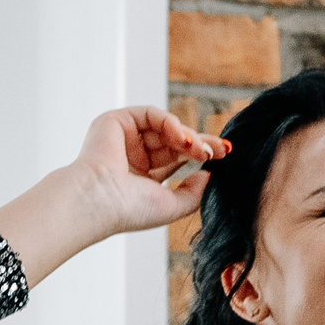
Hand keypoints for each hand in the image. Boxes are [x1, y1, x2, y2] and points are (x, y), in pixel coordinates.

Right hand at [70, 107, 228, 236]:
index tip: (225, 156)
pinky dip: (170, 122)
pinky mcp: (115, 122)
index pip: (177, 159)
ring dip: (188, 136)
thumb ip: (194, 192)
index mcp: (143, 176)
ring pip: (165, 128)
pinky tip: (183, 137)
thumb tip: (210, 176)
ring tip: (202, 150)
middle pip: (175, 141)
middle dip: (201, 143)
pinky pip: (150, 114)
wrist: (100, 201)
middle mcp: (133, 155)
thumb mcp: (173, 204)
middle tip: (222, 150)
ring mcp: (124, 138)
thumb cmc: (130, 209)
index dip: (201, 155)